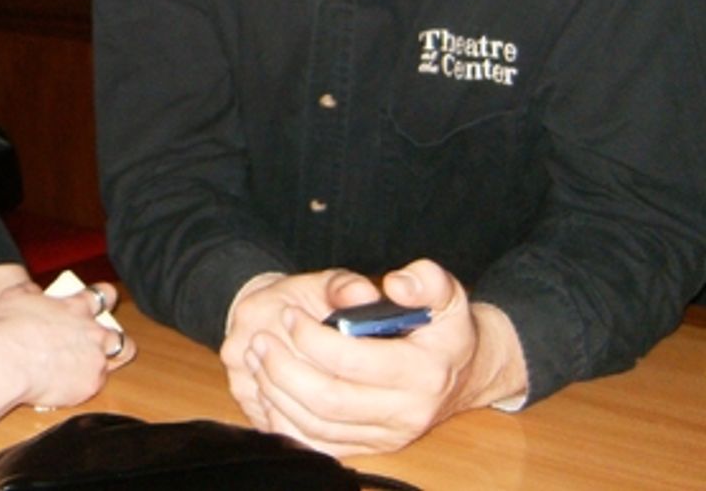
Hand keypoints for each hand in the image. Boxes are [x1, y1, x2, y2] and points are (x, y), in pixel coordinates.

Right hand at [0, 280, 134, 409]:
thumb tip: (35, 292)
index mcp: (76, 307)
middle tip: (99, 342)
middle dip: (114, 338)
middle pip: (119, 334)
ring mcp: (94, 360)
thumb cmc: (6, 327)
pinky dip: (83, 384)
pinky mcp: (89, 385)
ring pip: (117, 359)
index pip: (103, 295)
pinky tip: (67, 385)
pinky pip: (95, 384)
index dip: (104, 298)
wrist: (5, 362)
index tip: (101, 302)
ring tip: (88, 367)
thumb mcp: (16, 296)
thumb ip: (31, 292)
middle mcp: (92, 332)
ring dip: (106, 361)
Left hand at [231, 259, 524, 454]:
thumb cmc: (447, 327)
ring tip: (259, 358)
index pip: (353, 361)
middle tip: (261, 340)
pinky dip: (288, 421)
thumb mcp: (447, 293)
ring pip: (318, 425)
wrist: (467, 372)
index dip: (311, 338)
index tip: (289, 314)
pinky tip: (272, 392)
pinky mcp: (374, 446)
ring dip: (278, 392)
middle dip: (284, 368)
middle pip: (329, 399)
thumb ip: (426, 280)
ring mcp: (389, 434)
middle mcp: (407, 411)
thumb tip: (395, 285)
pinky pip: (320, 444)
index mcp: (424, 371)